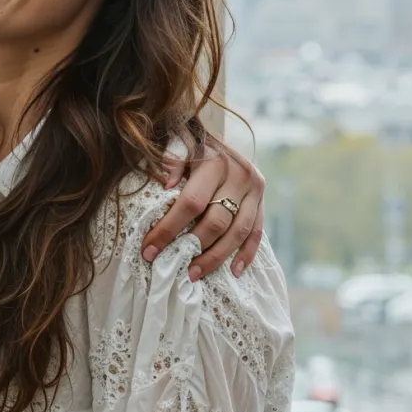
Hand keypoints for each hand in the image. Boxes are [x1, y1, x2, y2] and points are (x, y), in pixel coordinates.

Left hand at [143, 138, 265, 279]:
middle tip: (172, 267)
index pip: (190, 203)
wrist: (217, 137)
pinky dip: (247, 253)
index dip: (169, 229)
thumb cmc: (188, 146)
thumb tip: (165, 187)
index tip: (149, 249)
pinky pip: (257, 232)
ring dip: (216, 257)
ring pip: (238, 232)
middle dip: (192, 248)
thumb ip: (169, 162)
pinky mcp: (262, 200)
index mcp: (215, 162)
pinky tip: (234, 270)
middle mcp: (239, 176)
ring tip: (194, 274)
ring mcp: (255, 190)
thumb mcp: (175, 146)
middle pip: (216, 221)